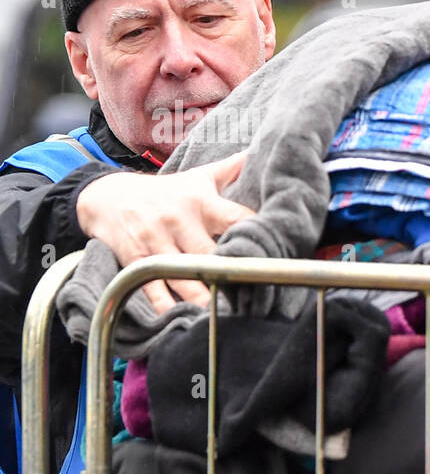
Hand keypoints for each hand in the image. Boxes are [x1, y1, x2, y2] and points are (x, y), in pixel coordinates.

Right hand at [75, 152, 255, 314]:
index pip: (237, 218)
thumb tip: (262, 152)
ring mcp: (156, 242)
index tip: (280, 253)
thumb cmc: (163, 192)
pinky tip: (184, 320)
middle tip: (257, 296)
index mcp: (201, 202)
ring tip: (227, 315)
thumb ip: (230, 169)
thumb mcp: (196, 177)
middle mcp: (179, 221)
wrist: (104, 196)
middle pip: (211, 253)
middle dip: (231, 273)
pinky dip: (168, 306)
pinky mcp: (135, 260)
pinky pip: (153, 288)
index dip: (258, 234)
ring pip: (183, 274)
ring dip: (204, 296)